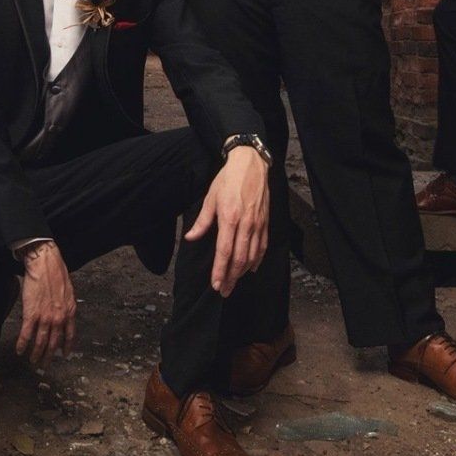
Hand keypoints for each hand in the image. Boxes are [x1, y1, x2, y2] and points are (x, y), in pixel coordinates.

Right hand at [16, 242, 75, 367]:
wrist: (45, 265)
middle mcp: (58, 318)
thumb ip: (66, 307)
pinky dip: (22, 344)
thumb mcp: (68, 293)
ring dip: (36, 354)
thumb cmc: (56, 274)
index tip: (64, 355)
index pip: (69, 335)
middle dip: (49, 356)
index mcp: (69, 312)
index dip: (66, 347)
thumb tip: (64, 315)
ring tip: (33, 361)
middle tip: (45, 364)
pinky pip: (26, 334)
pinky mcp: (31, 314)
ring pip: (40, 342)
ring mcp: (45, 318)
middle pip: (54, 343)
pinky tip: (19, 350)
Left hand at [184, 148, 269, 295]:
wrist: (251, 164)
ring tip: (234, 282)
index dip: (220, 271)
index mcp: (230, 218)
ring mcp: (258, 224)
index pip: (224, 252)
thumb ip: (202, 221)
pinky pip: (263, 246)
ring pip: (252, 256)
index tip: (216, 285)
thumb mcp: (210, 198)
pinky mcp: (265, 222)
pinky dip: (257, 260)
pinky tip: (251, 268)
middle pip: (239, 259)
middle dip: (231, 278)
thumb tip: (190, 238)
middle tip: (224, 291)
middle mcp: (246, 224)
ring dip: (243, 272)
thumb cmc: (228, 179)